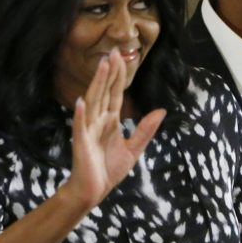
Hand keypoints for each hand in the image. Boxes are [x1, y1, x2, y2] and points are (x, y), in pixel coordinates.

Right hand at [63, 49, 165, 208]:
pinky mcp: (81, 142)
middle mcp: (99, 121)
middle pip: (105, 92)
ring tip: (102, 66)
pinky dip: (80, 114)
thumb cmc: (108, 170)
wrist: (93, 190)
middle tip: (115, 51)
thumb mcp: (134, 149)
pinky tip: (81, 101)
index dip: (119, 76)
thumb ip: (145, 130)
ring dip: (97, 84)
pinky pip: (80, 126)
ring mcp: (88, 130)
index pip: (116, 94)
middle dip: (110, 72)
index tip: (123, 57)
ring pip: (94, 102)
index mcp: (110, 121)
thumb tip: (161, 111)